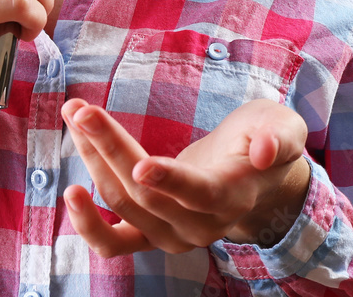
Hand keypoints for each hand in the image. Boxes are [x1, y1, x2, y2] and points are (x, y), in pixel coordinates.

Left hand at [61, 98, 310, 255]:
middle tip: (82, 110)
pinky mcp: (150, 234)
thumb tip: (264, 151)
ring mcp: (172, 235)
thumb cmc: (265, 140)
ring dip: (92, 160)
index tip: (139, 164)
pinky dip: (89, 224)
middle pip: (147, 194)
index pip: (199, 193)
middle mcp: (200, 225)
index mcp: (233, 195)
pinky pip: (115, 243)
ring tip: (75, 116)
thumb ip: (279, 137)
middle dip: (110, 148)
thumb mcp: (282, 127)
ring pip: (124, 204)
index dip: (170, 180)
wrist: (254, 176)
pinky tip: (69, 193)